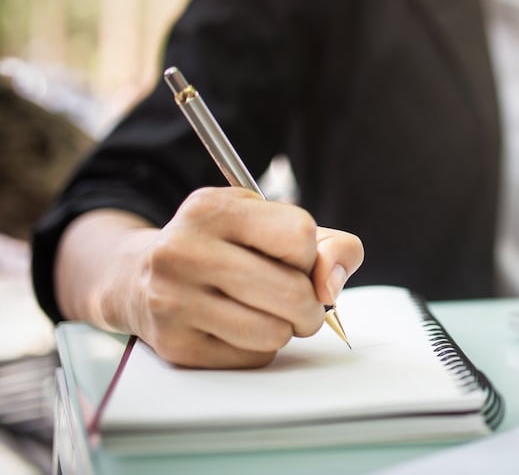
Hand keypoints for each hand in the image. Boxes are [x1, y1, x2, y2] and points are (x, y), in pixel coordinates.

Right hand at [73, 188, 362, 368]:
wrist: (138, 277)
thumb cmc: (224, 248)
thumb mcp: (270, 224)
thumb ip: (328, 245)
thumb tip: (331, 286)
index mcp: (213, 209)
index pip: (299, 236)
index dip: (310, 255)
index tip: (295, 259)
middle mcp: (184, 251)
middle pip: (292, 292)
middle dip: (310, 305)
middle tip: (301, 303)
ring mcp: (173, 300)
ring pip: (274, 332)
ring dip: (286, 329)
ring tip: (269, 313)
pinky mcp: (174, 345)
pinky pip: (251, 358)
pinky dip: (259, 348)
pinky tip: (239, 327)